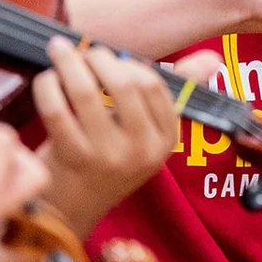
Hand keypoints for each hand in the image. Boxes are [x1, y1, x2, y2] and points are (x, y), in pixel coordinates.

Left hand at [32, 38, 185, 235]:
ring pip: (86, 93)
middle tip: (82, 50)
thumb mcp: (148, 132)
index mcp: (166, 140)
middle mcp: (141, 150)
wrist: (71, 211)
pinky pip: (56, 110)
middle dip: (99, 57)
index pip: (154, 85)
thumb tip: (213, 59)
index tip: (111, 58)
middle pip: (123, 84)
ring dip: (69, 63)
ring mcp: (106, 157)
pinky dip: (48, 86)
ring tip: (59, 51)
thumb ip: (178, 92)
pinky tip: (47, 78)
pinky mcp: (70, 160)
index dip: (129, 63)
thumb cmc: (111, 159)